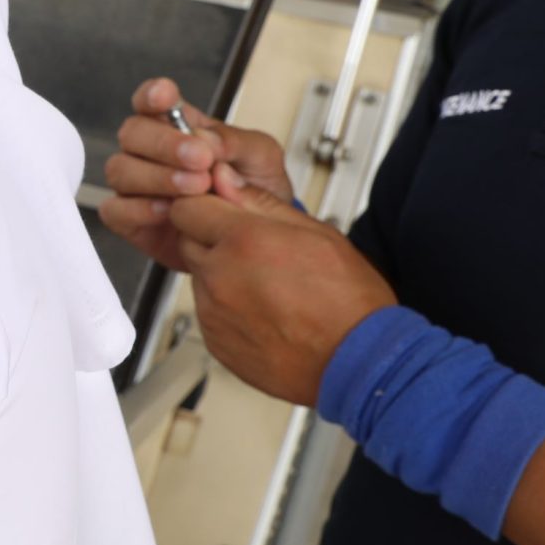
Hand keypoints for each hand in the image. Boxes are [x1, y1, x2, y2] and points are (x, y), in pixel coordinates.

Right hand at [100, 76, 293, 270]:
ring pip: (120, 170)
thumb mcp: (261, 157)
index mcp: (177, 126)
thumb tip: (207, 139)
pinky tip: (170, 211)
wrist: (251, 238)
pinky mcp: (128, 218)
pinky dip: (140, 209)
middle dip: (164, 144)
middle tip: (200, 159)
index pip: (152, 100)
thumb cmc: (252, 192)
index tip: (165, 96)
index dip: (152, 94)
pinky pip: (115, 209)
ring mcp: (135, 184)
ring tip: (197, 188)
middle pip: (132, 132)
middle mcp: (149, 152)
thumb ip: (236, 141)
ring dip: (157, 177)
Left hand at [168, 165, 395, 405]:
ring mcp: (213, 313)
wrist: (359, 363)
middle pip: (186, 241)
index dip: (205, 206)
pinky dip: (226, 309)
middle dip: (211, 238)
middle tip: (254, 250)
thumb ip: (260, 202)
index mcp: (243, 242)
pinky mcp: (214, 342)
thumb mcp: (317, 233)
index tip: (222, 211)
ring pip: (198, 278)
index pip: (186, 207)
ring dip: (221, 275)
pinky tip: (263, 312)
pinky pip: (207, 313)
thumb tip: (226, 181)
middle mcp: (219, 277)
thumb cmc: (349, 302)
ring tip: (268, 287)